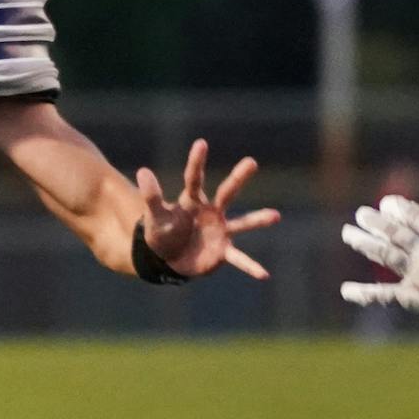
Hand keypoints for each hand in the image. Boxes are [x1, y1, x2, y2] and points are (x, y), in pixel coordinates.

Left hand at [134, 139, 279, 280]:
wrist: (167, 258)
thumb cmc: (162, 231)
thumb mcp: (155, 216)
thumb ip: (152, 196)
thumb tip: (143, 171)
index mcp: (192, 200)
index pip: (194, 178)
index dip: (197, 162)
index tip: (201, 143)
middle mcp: (212, 211)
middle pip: (227, 192)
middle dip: (238, 178)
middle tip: (251, 162)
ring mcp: (220, 231)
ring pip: (242, 223)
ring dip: (258, 220)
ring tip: (276, 216)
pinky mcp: (223, 252)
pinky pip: (239, 259)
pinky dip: (250, 266)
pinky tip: (264, 274)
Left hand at [341, 198, 418, 345]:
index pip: (418, 218)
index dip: (402, 209)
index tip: (388, 202)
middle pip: (396, 233)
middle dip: (377, 222)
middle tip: (360, 214)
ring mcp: (415, 274)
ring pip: (385, 254)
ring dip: (365, 243)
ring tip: (347, 232)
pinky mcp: (410, 297)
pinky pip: (384, 295)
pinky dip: (364, 293)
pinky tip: (345, 290)